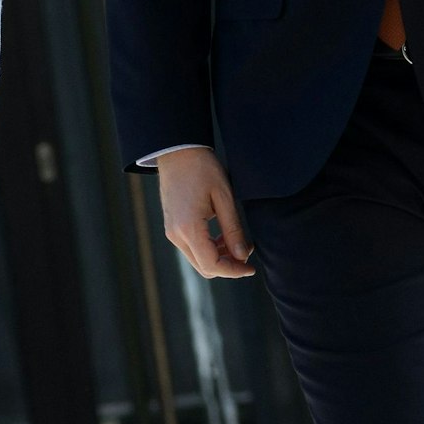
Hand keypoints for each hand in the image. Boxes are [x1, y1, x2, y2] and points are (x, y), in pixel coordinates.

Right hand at [157, 147, 254, 278]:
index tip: (251, 268)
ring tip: (236, 239)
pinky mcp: (172, 227)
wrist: (178, 152)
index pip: (212, 265)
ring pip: (197, 260)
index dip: (234, 271)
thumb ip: (233, 229)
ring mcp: (171, 232)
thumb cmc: (203, 169)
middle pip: (204, 268)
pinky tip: (221, 234)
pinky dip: (208, 249)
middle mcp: (176, 235)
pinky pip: (191, 248)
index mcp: (189, 228)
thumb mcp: (224, 198)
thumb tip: (242, 256)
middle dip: (228, 265)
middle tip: (247, 249)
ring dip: (218, 257)